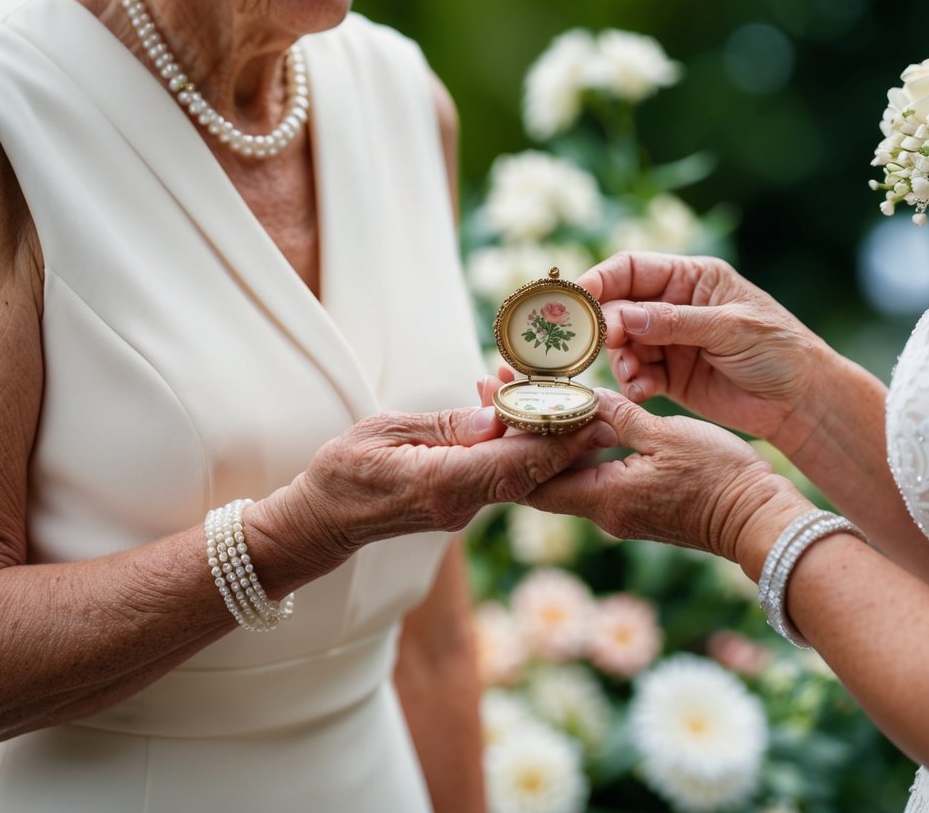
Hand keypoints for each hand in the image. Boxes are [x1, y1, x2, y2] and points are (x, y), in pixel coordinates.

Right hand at [251, 405, 616, 574]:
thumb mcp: (386, 431)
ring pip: (519, 477)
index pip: (512, 462)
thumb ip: (446, 425)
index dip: (555, 440)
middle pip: (528, 473)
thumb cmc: (342, 469)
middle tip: (605, 412)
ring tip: (578, 408)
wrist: (323, 520)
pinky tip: (528, 419)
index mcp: (440, 484)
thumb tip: (498, 416)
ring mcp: (463, 512)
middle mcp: (460, 505)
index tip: (588, 416)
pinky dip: (519, 451)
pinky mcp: (463, 508)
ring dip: (546, 443)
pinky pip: (501, 479)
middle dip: (567, 443)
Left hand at [525, 390, 810, 570]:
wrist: (759, 520)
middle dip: (519, 434)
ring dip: (549, 439)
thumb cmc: (719, 478)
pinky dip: (578, 450)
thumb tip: (580, 397)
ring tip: (530, 394)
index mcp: (604, 497)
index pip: (531, 478)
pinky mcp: (636, 508)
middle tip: (500, 388)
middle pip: (541, 477)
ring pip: (567, 475)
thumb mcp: (666, 436)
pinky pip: (593, 477)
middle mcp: (603, 512)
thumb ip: (618, 417)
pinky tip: (576, 418)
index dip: (506, 439)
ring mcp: (620, 513)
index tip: (492, 397)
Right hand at [579, 252, 831, 439]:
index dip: (601, 280)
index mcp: (692, 278)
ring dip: (619, 359)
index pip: (633, 268)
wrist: (801, 401)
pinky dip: (632, 383)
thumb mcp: (730, 329)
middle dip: (607, 326)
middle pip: (620, 306)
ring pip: (623, 344)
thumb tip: (622, 316)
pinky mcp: (669, 376)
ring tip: (633, 375)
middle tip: (604, 345)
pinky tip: (641, 392)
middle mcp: (675, 306)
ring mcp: (670, 341)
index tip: (576, 299)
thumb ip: (676, 323)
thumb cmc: (778, 351)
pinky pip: (637, 374)